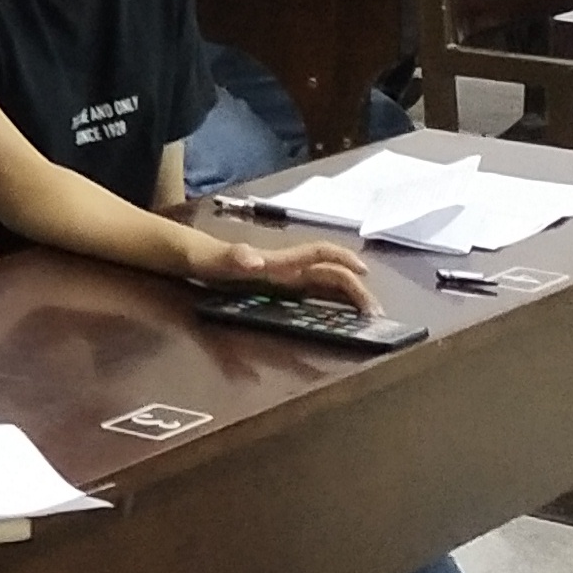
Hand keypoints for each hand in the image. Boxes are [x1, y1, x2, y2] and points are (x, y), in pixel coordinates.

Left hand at [181, 233, 375, 309]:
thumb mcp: (219, 261)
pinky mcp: (282, 289)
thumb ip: (235, 258)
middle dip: (356, 290)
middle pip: (332, 274)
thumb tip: (254, 260)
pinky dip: (332, 304)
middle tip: (375, 314)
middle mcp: (290, 268)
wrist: (198, 259)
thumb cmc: (210, 258)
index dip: (342, 259)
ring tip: (367, 318)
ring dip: (349, 298)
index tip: (363, 271)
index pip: (319, 254)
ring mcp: (288, 278)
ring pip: (328, 285)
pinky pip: (314, 295)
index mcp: (281, 261)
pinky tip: (341, 318)